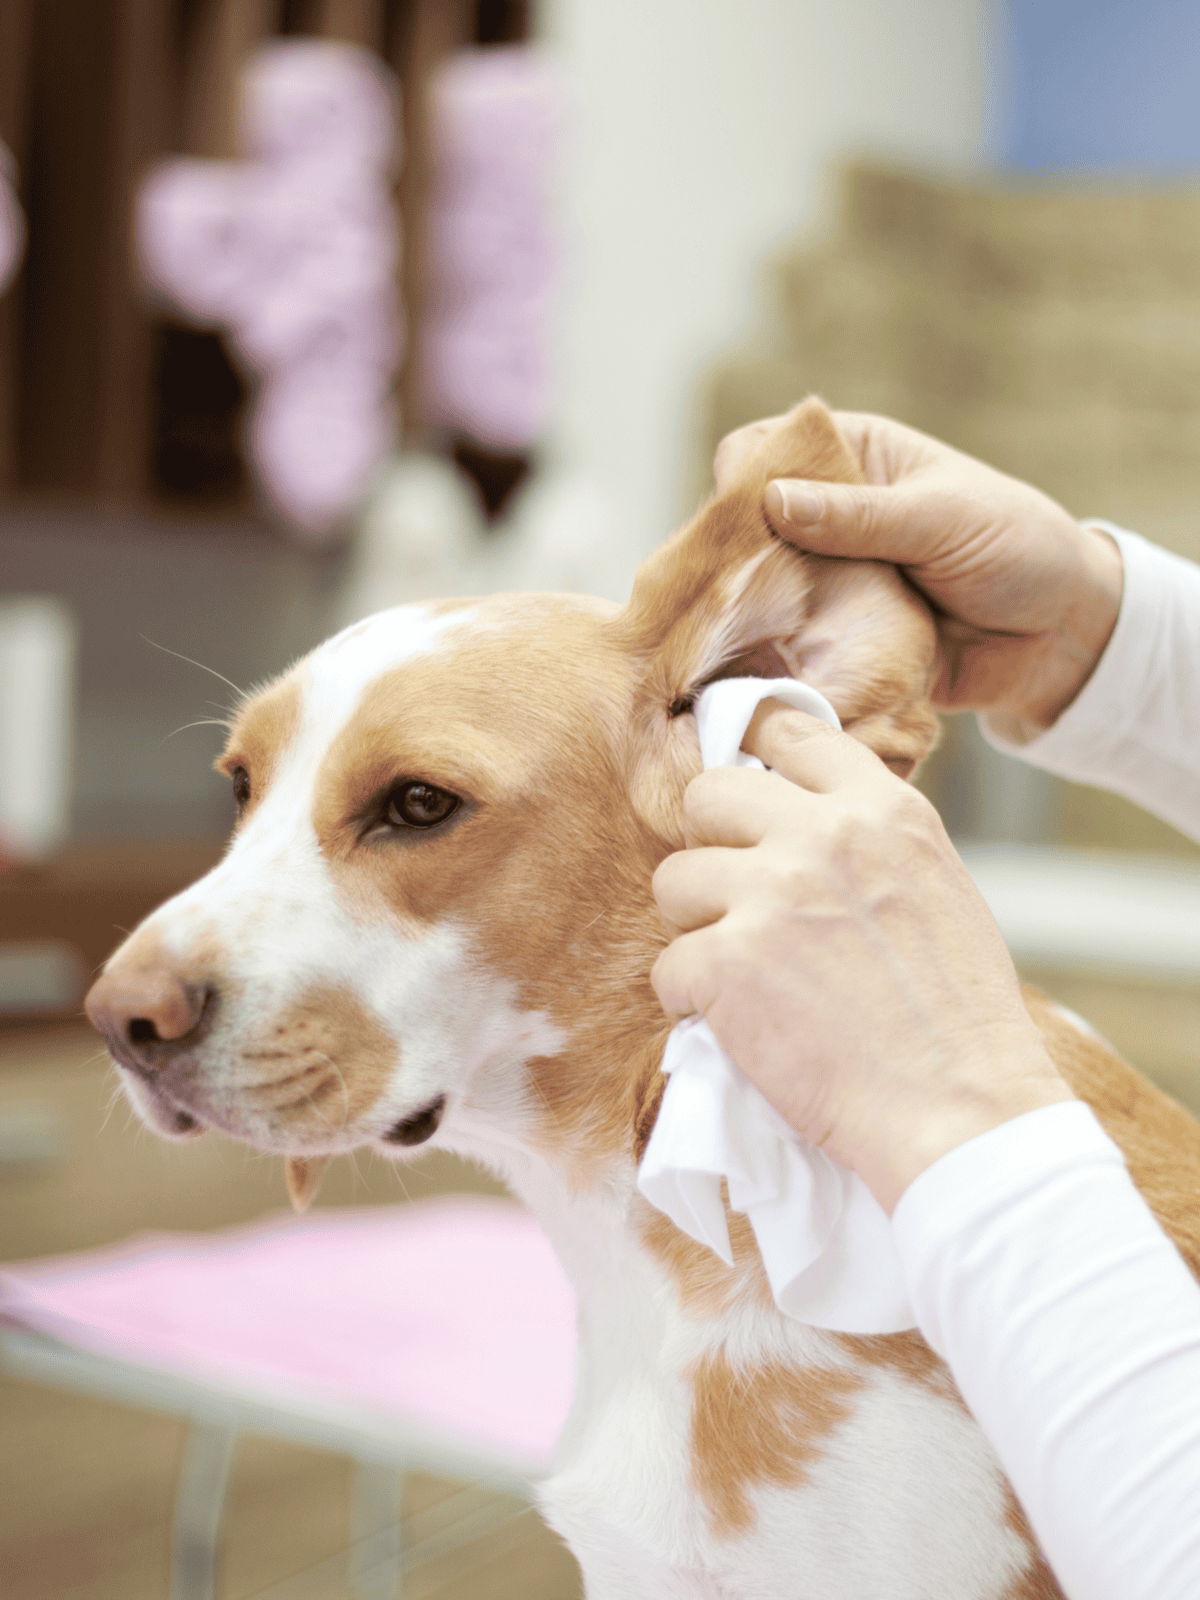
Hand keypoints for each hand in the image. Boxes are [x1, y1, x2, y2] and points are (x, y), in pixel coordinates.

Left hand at [650, 702, 1073, 1211]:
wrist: (958, 1107)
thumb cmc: (957, 1014)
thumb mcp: (935, 884)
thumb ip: (866, 841)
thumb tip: (798, 819)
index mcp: (882, 810)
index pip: (791, 731)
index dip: (754, 753)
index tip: (743, 784)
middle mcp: (821, 836)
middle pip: (708, 793)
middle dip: (710, 844)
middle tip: (732, 898)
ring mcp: (768, 895)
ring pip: (674, 879)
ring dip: (696, 927)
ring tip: (742, 972)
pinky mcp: (726, 963)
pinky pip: (668, 965)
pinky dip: (691, 1001)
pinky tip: (738, 1023)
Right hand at [714, 410, 1123, 739]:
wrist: (1061, 639)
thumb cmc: (1017, 550)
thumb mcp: (942, 518)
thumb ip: (859, 515)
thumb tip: (772, 500)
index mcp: (854, 458)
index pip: (764, 446)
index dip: (742, 475)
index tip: (738, 518)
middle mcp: (827, 517)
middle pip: (744, 525)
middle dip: (732, 557)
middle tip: (735, 591)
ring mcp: (827, 580)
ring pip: (757, 591)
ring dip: (750, 614)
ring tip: (743, 638)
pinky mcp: (834, 640)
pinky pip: (786, 647)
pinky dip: (775, 661)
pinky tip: (764, 671)